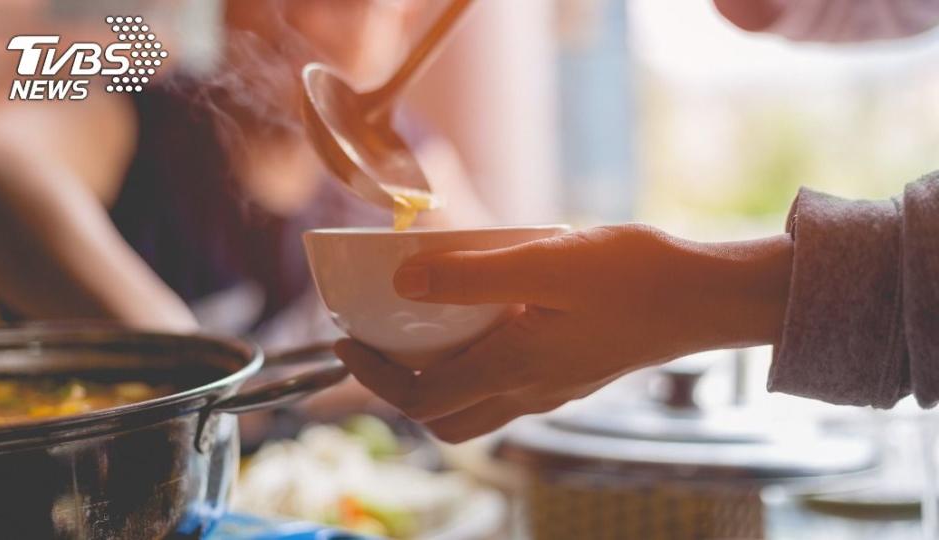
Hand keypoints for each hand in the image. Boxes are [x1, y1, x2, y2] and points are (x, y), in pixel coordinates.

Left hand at [336, 225, 791, 442]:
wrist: (706, 297)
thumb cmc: (635, 275)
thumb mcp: (547, 262)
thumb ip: (472, 276)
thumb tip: (404, 285)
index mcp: (515, 366)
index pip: (419, 396)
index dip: (371, 374)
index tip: (345, 338)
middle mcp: (528, 389)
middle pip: (442, 416)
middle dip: (398, 386)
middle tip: (379, 340)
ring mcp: (551, 386)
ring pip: (474, 406)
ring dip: (436, 379)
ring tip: (423, 328)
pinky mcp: (570, 372)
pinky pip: (505, 385)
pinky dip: (475, 364)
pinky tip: (483, 316)